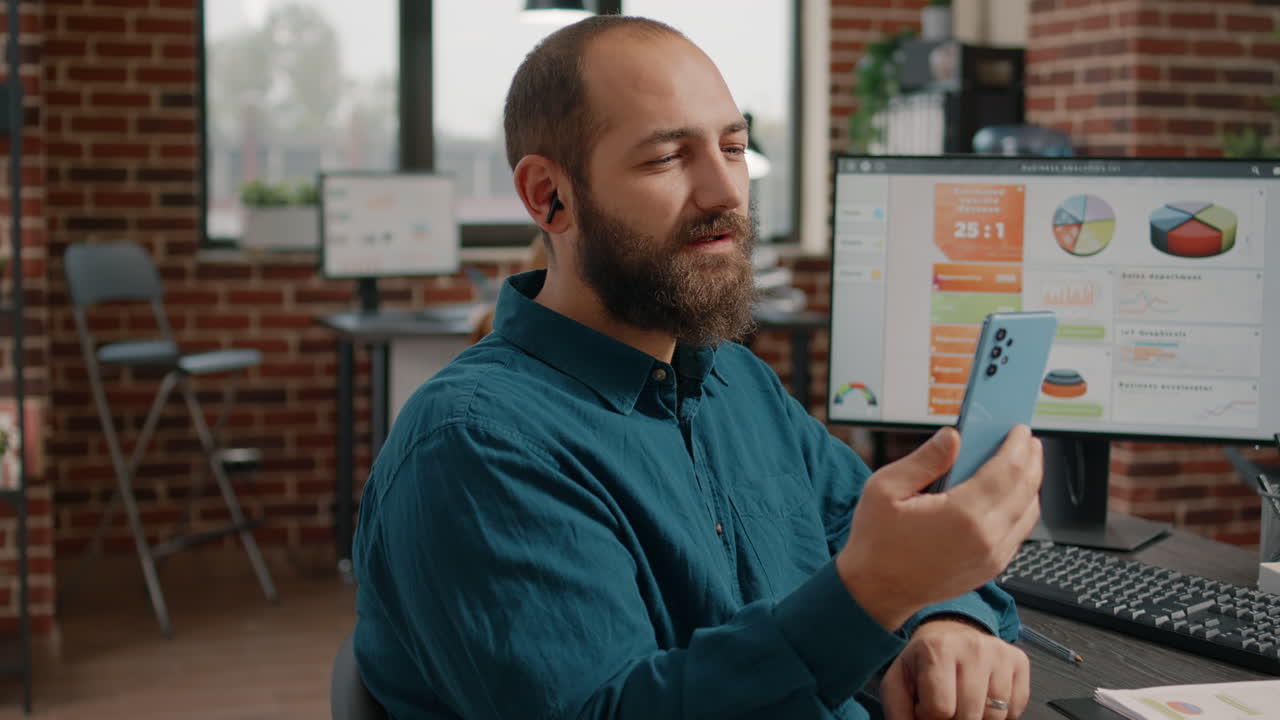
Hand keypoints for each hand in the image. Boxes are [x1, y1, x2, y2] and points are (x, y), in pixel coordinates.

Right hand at [835, 425, 1042, 629]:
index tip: (1019, 430)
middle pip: (1025, 489)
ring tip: (1024, 463)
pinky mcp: (991, 568)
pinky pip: (1019, 532)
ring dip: (1031, 483)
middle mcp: (985, 538)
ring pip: (1029, 512)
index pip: (1006, 471)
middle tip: (1027, 440)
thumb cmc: (876, 543)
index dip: (1016, 446)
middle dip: (1030, 459)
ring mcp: (992, 557)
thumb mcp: (885, 489)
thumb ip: (924, 460)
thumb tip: (953, 436)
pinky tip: (1013, 494)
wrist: (876, 592)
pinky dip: (1023, 508)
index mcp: (961, 515)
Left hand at [881, 618, 1030, 719]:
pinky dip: (1000, 713)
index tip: (926, 707)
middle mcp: (973, 646)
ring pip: (996, 715)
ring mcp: (999, 653)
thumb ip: (898, 711)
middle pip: (970, 715)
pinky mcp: (1019, 660)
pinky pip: (1016, 709)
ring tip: (963, 702)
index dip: (930, 717)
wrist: (948, 633)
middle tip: (947, 706)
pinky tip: (983, 697)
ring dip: (978, 718)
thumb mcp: (899, 682)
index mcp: (938, 648)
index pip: (941, 709)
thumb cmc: (923, 663)